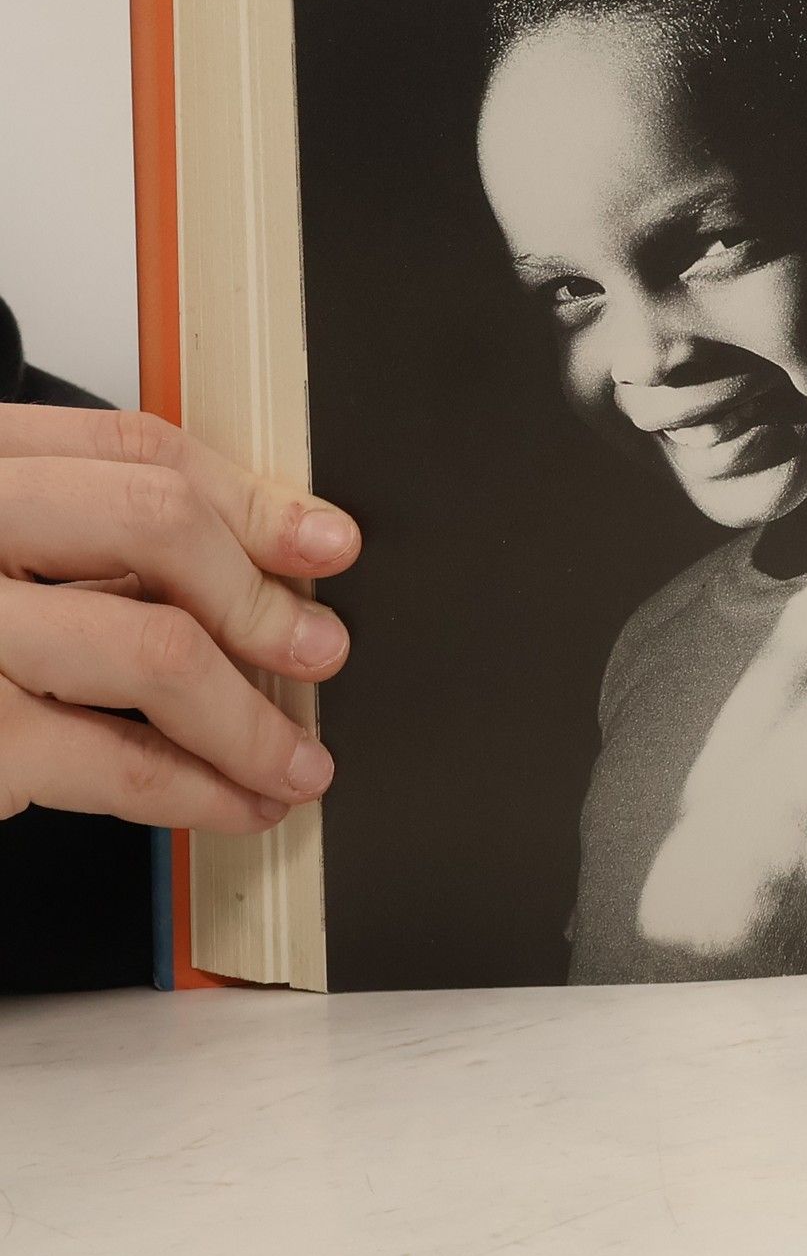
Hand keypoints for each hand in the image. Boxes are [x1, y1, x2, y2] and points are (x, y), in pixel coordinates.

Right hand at [0, 406, 357, 832]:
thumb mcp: (2, 558)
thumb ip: (94, 541)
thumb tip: (274, 562)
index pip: (139, 450)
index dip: (252, 499)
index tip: (325, 544)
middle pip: (156, 521)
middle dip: (258, 596)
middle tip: (320, 650)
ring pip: (155, 649)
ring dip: (251, 718)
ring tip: (296, 760)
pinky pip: (115, 760)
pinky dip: (200, 789)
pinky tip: (237, 805)